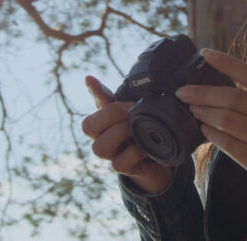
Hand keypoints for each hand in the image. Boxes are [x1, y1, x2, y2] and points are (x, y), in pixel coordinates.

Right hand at [81, 75, 174, 193]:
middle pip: (88, 127)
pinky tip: (145, 146)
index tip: (101, 84)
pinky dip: (133, 153)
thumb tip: (88, 78)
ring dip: (119, 133)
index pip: (90, 108)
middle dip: (110, 114)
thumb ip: (110, 95)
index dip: (95, 94)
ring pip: (99, 148)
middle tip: (131, 109)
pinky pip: (118, 164)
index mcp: (102, 123)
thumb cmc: (137, 128)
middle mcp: (102, 139)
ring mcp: (111, 155)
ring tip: (136, 127)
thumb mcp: (128, 110)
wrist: (158, 156)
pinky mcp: (124, 169)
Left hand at [174, 49, 246, 195]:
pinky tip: (205, 130)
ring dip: (205, 113)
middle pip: (235, 99)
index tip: (205, 54)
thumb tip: (229, 82)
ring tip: (193, 109)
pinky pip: (230, 146)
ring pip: (229, 121)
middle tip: (184, 91)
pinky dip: (214, 136)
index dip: (227, 64)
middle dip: (204, 92)